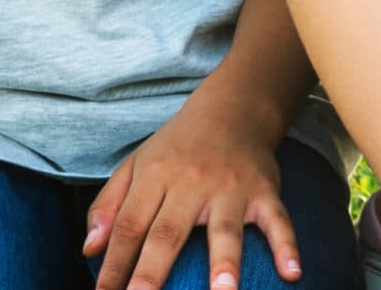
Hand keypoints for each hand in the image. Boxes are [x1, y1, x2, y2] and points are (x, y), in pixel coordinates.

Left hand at [87, 96, 301, 289]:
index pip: (129, 225)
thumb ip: (108, 205)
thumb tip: (89, 250)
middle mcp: (192, 182)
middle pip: (169, 232)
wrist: (234, 108)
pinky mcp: (265, 191)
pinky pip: (278, 220)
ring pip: (226, 229)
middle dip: (152, 272)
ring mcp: (232, 188)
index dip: (114, 263)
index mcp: (156, 176)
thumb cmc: (177, 147)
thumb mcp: (135, 165)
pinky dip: (286, 246)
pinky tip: (292, 274)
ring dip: (224, 263)